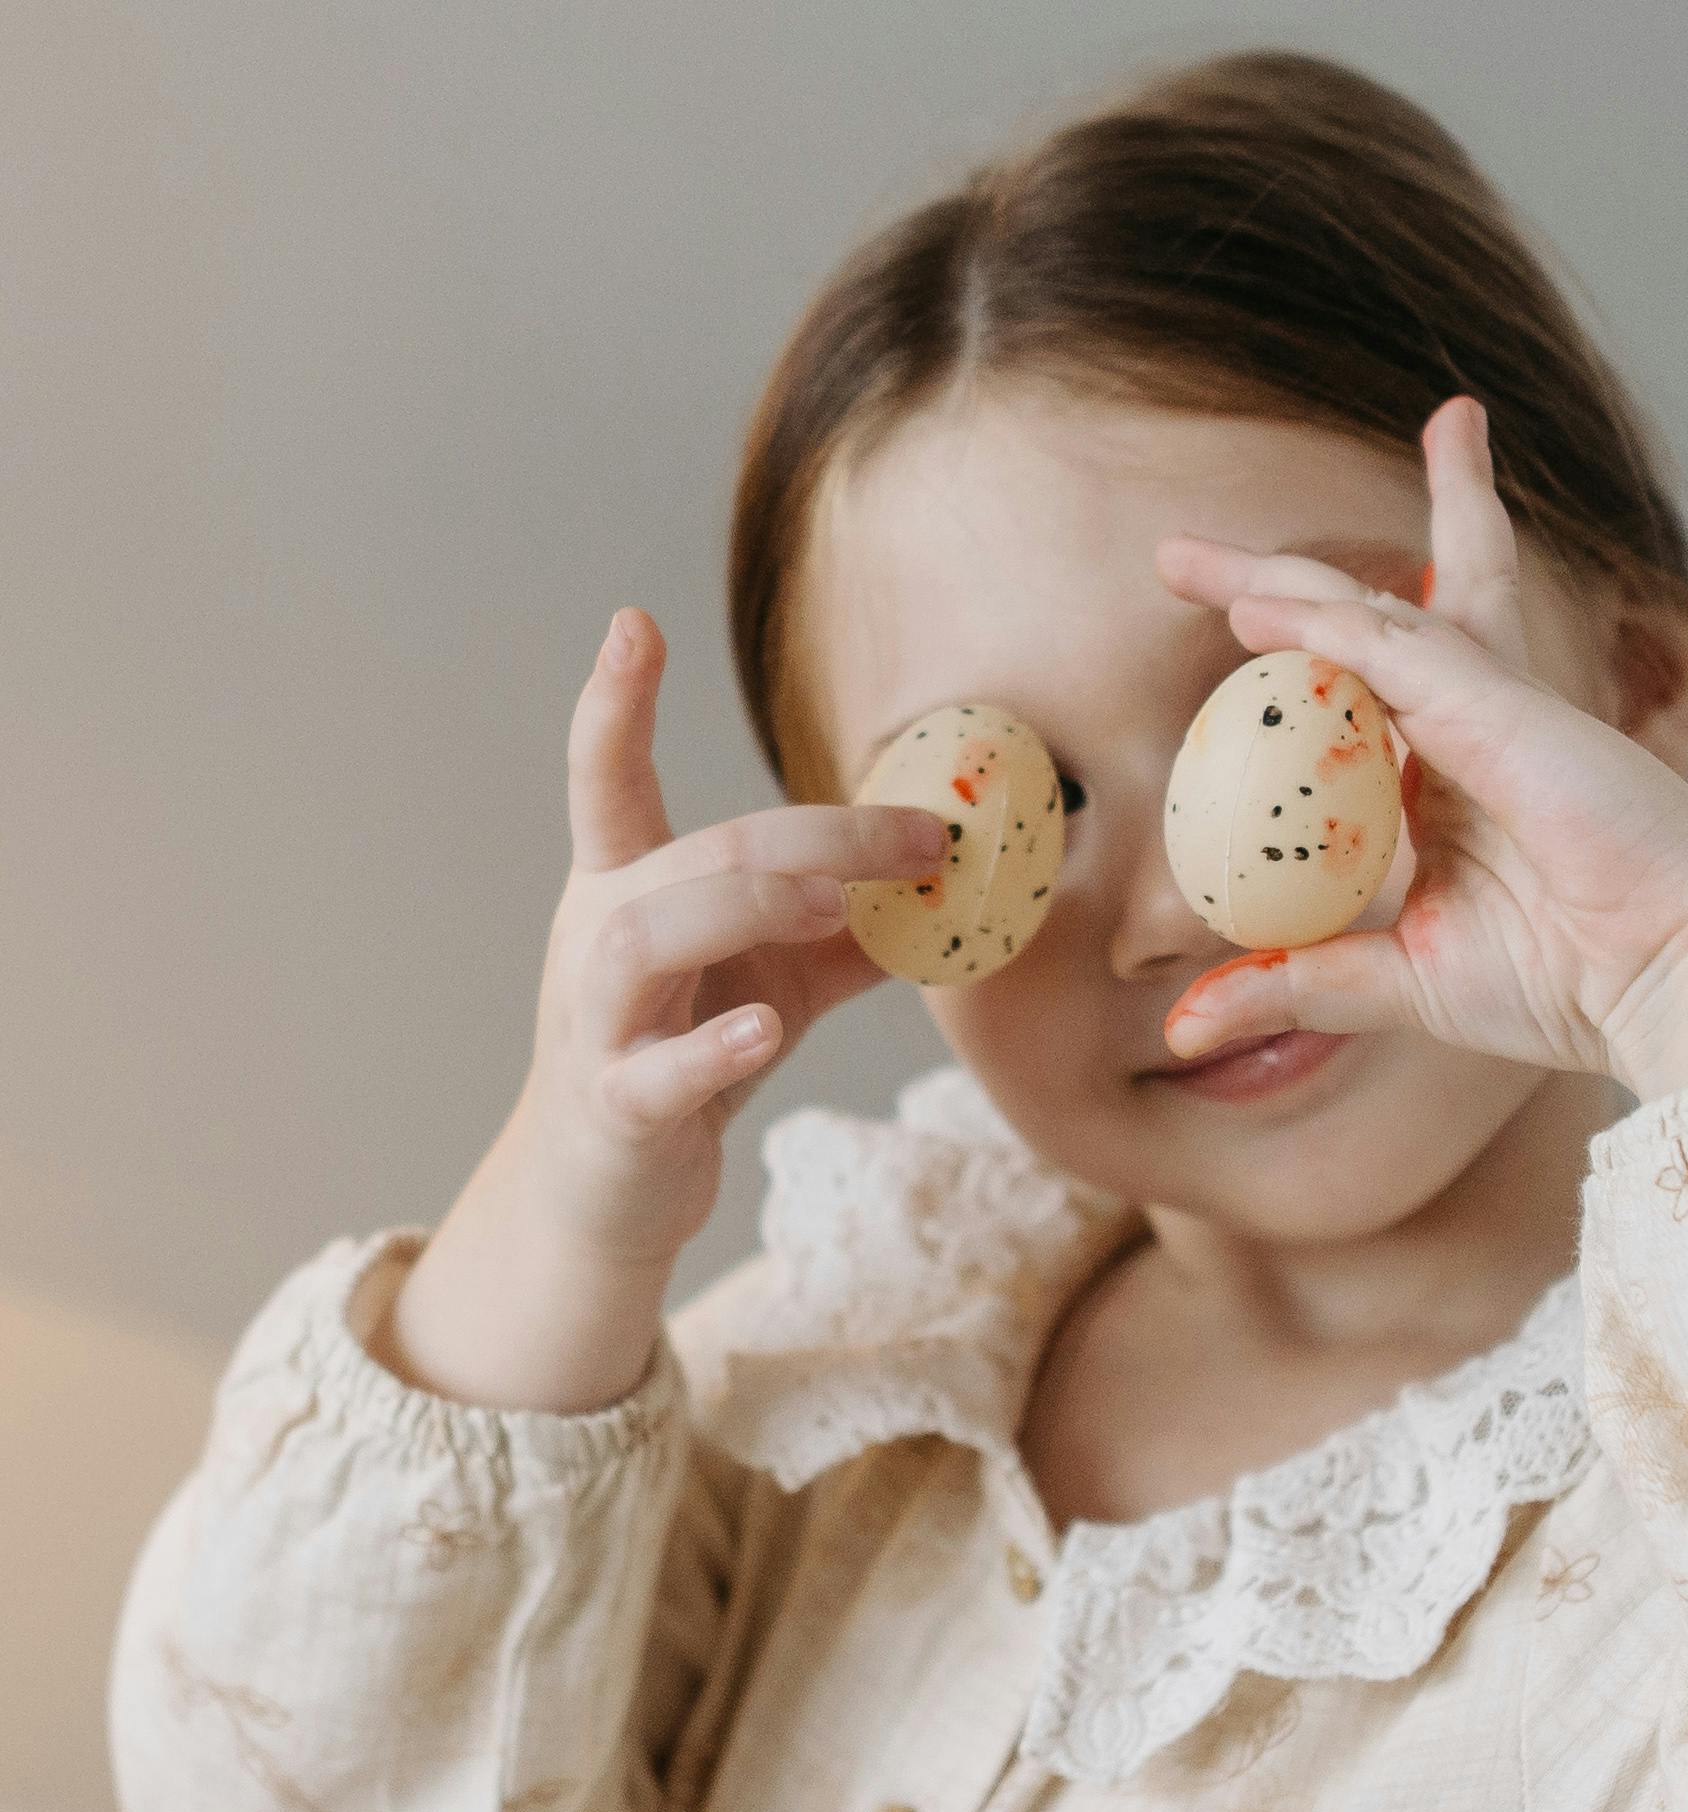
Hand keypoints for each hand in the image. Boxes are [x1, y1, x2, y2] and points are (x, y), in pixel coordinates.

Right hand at [504, 608, 949, 1269]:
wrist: (609, 1189)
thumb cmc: (689, 1053)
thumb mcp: (777, 975)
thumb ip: (854, 925)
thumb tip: (964, 875)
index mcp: (628, 887)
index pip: (607, 781)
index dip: (615, 704)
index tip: (633, 623)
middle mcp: (598, 938)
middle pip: (695, 856)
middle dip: (813, 837)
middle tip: (922, 836)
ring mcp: (598, 1025)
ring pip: (646, 938)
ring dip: (751, 907)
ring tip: (835, 908)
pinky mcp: (616, 1109)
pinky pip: (654, 1073)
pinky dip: (711, 1051)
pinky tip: (765, 1031)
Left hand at [1154, 402, 1687, 1102]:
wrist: (1677, 977)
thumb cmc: (1570, 983)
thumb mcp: (1402, 983)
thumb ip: (1302, 981)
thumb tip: (1184, 1026)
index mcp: (1452, 781)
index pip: (1361, 697)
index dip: (1297, 661)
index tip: (1225, 649)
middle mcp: (1467, 727)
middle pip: (1362, 623)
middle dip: (1276, 580)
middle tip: (1177, 557)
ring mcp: (1486, 707)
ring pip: (1367, 614)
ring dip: (1275, 579)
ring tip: (1183, 556)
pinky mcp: (1498, 706)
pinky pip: (1389, 649)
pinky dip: (1315, 627)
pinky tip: (1245, 612)